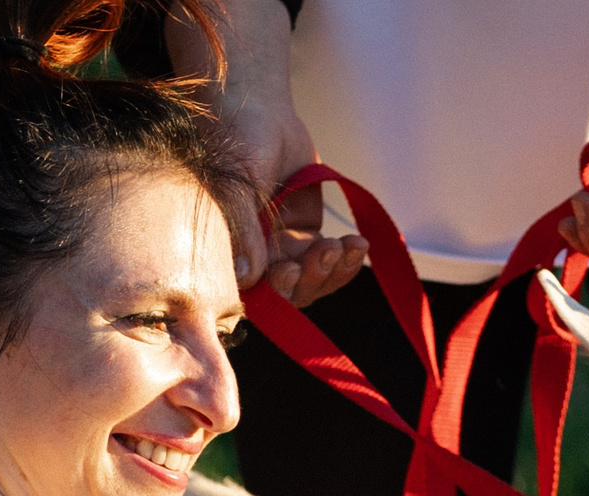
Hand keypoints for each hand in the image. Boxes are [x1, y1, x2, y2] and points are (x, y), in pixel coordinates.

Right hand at [166, 0, 368, 306]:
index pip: (254, 292)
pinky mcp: (306, 234)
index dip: (275, 292)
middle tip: (326, 252)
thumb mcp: (237, 185)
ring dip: (334, 270)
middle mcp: (255, 257)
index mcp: (229, 253)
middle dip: (311, 279)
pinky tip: (358, 244)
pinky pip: (330, 259)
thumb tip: (246, 276)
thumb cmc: (236, 143)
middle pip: (289, 292)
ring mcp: (283, 248)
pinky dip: (347, 256)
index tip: (290, 270)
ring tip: (346, 247)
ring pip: (314, 280)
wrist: (258, 110)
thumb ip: (243, 230)